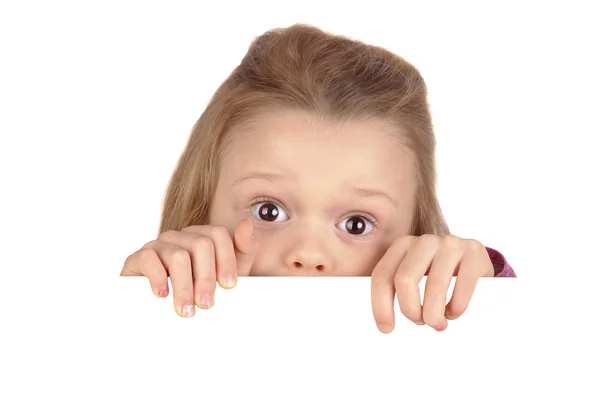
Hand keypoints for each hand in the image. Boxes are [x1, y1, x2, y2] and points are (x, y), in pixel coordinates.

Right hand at [121, 218, 257, 316]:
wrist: (162, 316)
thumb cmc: (198, 294)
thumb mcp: (227, 276)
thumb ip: (243, 250)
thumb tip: (247, 224)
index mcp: (201, 237)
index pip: (218, 234)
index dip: (226, 260)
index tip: (229, 286)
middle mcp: (180, 237)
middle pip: (200, 244)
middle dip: (207, 277)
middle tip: (207, 304)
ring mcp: (158, 245)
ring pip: (177, 255)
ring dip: (184, 286)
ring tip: (187, 310)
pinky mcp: (137, 258)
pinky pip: (149, 258)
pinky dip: (158, 278)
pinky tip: (162, 295)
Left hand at [370, 234, 493, 332]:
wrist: (476, 261)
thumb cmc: (439, 275)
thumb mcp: (415, 275)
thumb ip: (397, 288)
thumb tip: (382, 322)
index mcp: (402, 245)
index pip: (382, 275)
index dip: (380, 305)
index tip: (386, 328)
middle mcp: (424, 241)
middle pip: (404, 280)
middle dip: (410, 309)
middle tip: (419, 322)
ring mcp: (450, 243)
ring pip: (434, 286)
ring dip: (434, 314)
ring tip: (437, 323)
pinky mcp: (474, 251)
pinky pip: (462, 286)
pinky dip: (456, 307)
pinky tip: (454, 313)